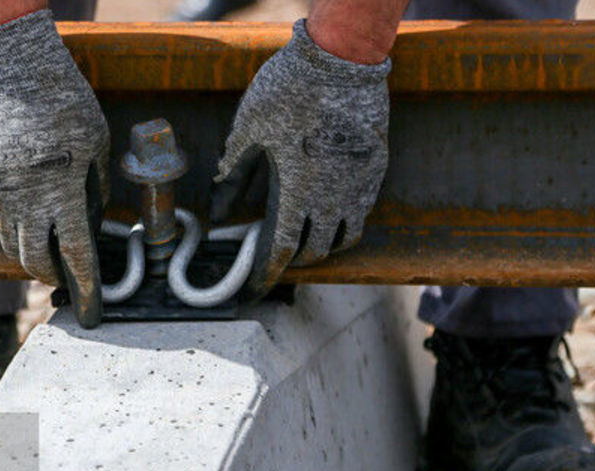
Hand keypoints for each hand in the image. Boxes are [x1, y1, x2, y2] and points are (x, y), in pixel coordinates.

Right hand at [0, 10, 108, 327]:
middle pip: (34, 259)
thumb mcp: (95, 143)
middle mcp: (25, 200)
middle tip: (62, 277)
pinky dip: (7, 234)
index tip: (92, 307)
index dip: (84, 285)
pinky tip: (20, 229)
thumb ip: (94, 186)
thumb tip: (91, 219)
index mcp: (61, 192)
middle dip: (50, 275)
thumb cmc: (64, 102)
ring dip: (27, 255)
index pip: (75, 253)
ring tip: (43, 254)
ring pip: (9, 244)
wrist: (11, 70)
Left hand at [212, 19, 390, 299]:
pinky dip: (344, 224)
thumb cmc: (288, 92)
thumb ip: (233, 175)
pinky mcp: (375, 170)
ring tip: (303, 239)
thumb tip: (219, 212)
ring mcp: (358, 185)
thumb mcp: (248, 132)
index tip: (255, 286)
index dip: (266, 272)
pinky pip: (362, 213)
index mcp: (295, 192)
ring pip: (343, 236)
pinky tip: (329, 214)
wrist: (340, 61)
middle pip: (314, 249)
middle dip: (292, 260)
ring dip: (321, 246)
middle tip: (275, 255)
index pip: (282, 249)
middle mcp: (331, 197)